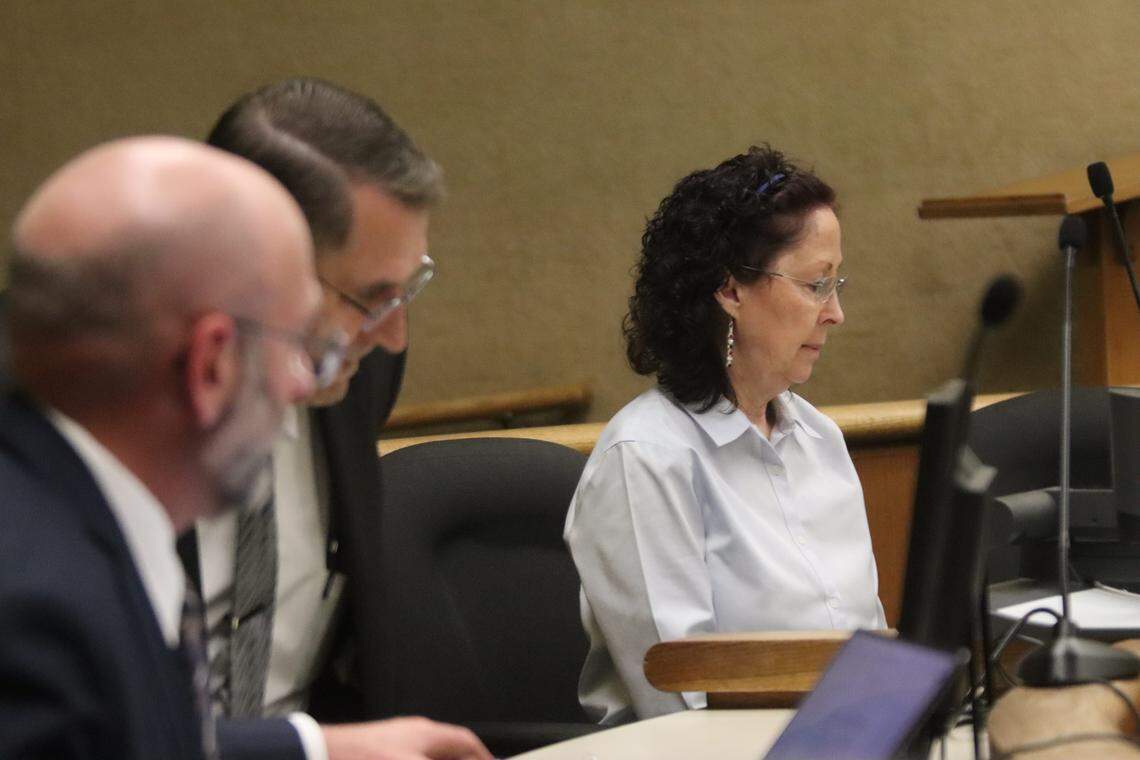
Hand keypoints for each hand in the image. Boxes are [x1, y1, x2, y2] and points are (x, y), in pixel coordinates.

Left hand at [322, 717, 493, 759]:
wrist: (319, 755)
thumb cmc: (366, 758)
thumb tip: (469, 759)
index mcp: (427, 734)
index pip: (465, 742)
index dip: (482, 756)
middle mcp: (413, 736)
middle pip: (448, 749)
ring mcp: (394, 744)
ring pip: (426, 754)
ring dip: (440, 759)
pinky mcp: (378, 754)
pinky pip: (410, 756)